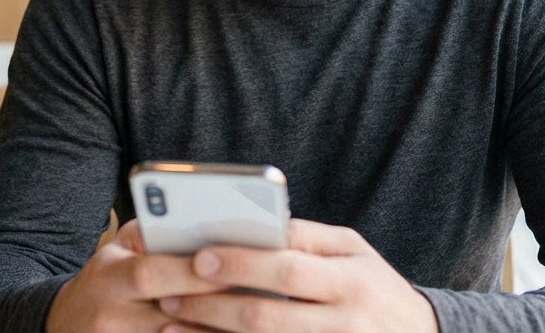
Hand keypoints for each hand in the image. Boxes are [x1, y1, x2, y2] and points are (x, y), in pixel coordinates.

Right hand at [46, 220, 232, 332]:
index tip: (229, 265)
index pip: (150, 273)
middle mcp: (111, 317)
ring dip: (214, 330)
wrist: (69, 323)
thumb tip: (198, 224)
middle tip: (257, 295)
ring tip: (250, 319)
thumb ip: (152, 232)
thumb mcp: (119, 247)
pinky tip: (228, 330)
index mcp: (108, 277)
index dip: (189, 272)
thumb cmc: (107, 277)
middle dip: (214, 305)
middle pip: (169, 315)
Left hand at [156, 219, 438, 332]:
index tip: (199, 256)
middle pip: (269, 316)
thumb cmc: (376, 286)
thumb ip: (308, 238)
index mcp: (351, 279)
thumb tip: (253, 221)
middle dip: (213, 305)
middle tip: (168, 291)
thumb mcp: (355, 252)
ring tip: (169, 322)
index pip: (289, 268)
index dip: (242, 264)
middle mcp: (344, 320)